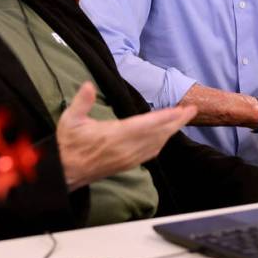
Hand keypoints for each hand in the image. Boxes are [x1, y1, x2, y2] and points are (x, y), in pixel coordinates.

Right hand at [57, 82, 196, 190]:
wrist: (65, 172)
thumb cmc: (68, 144)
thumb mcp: (70, 120)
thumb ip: (81, 102)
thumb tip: (88, 84)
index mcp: (113, 136)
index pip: (145, 125)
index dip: (165, 117)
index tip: (180, 109)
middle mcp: (125, 149)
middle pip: (158, 134)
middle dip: (177, 121)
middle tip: (192, 110)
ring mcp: (128, 158)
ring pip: (157, 144)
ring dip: (172, 131)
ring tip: (183, 118)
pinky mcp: (128, 164)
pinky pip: (151, 153)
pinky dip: (162, 142)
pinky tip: (167, 135)